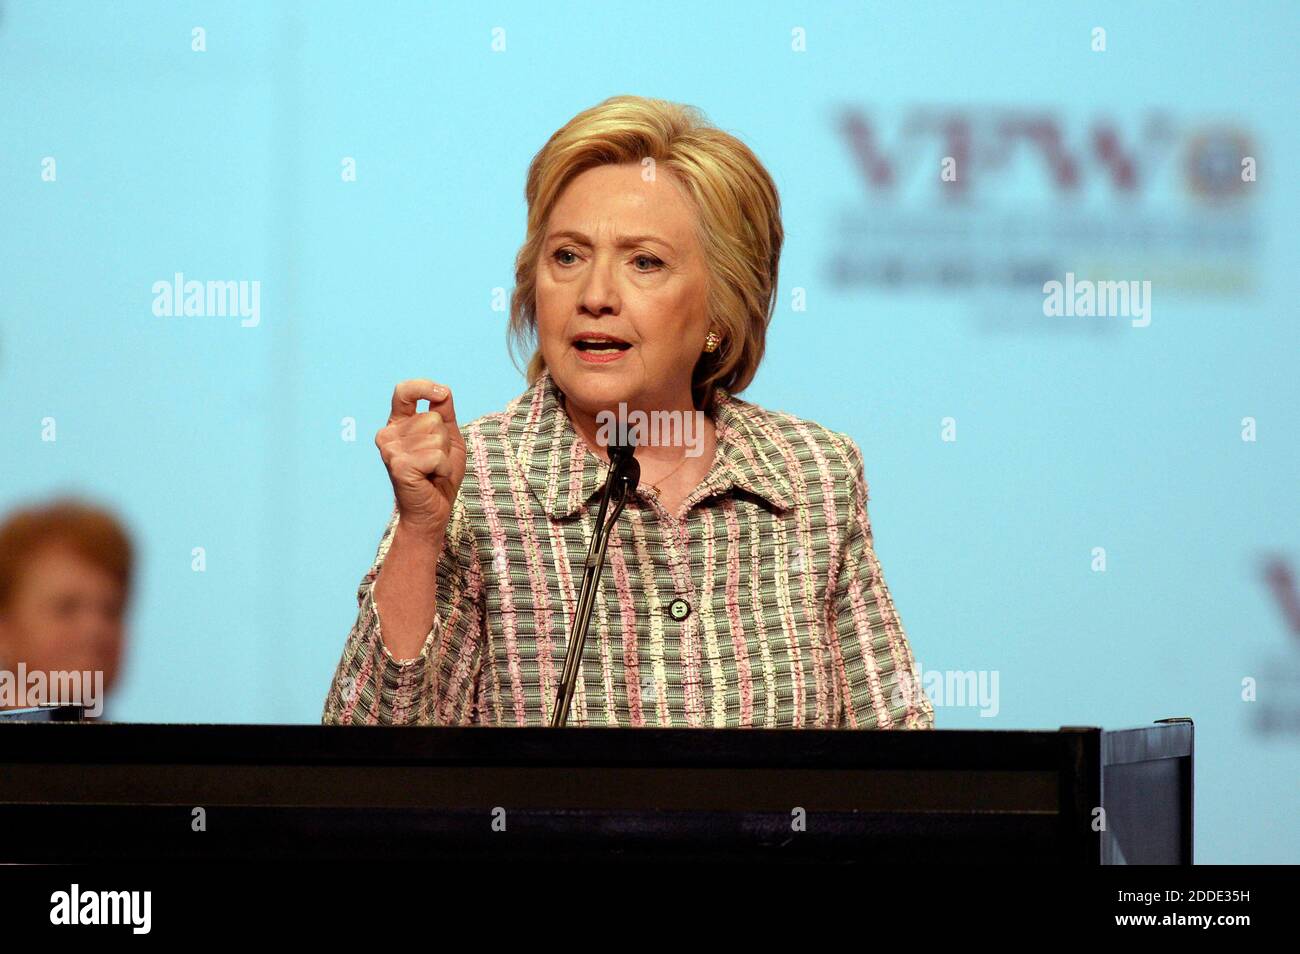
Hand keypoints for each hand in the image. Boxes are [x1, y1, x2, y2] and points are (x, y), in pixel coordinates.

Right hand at [375, 379, 466, 540]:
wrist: (433, 510)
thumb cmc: (439, 475)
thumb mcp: (448, 439)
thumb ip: (444, 414)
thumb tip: (442, 391)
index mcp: (398, 424)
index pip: (404, 392)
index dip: (423, 387)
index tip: (440, 393)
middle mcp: (389, 434)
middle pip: (433, 418)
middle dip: (444, 440)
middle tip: (436, 461)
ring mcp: (390, 449)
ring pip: (436, 436)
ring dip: (444, 456)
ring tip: (433, 470)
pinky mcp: (399, 465)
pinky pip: (436, 456)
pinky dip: (442, 468)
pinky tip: (431, 477)